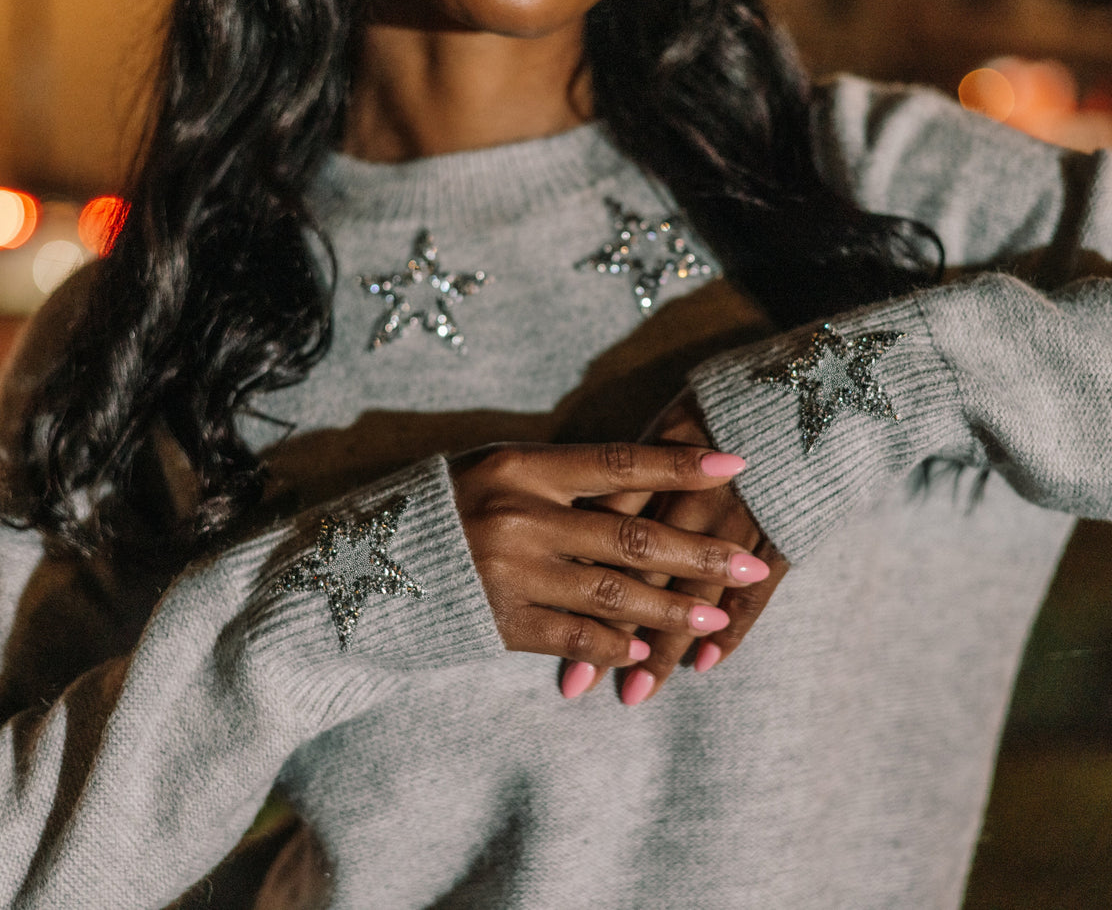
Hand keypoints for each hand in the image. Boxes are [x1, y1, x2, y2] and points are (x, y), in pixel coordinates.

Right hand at [450, 442, 769, 667]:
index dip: (680, 465)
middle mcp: (520, 516)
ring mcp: (510, 573)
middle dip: (698, 554)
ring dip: (670, 609)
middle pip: (630, 537)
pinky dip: (615, 645)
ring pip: (613, 594)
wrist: (362, 563)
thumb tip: (644, 484)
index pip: (618, 461)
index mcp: (522, 467)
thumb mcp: (497, 470)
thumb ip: (562, 478)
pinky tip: (645, 650)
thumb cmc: (446, 505)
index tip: (736, 465)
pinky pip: (574, 636)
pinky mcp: (498, 621)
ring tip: (715, 617)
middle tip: (749, 564)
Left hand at [564, 393, 787, 703]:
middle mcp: (694, 497)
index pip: (607, 531)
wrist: (815, 390)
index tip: (543, 620)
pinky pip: (755, 594)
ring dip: (662, 648)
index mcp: (659, 463)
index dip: (575, 579)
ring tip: (635, 693)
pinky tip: (705, 664)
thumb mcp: (671, 423)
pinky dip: (731, 630)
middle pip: (643, 576)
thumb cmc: (729, 405)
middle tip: (575, 687)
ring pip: (694, 595)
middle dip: (607, 634)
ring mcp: (740, 521)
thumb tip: (582, 516)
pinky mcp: (781, 536)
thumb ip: (630, 472)